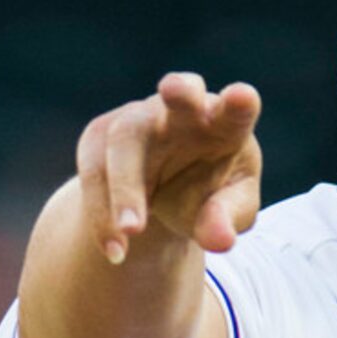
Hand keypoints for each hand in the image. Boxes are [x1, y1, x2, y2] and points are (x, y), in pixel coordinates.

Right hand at [76, 73, 262, 264]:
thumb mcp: (229, 213)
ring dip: (126, 188)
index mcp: (225, 126)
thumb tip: (220, 240)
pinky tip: (115, 249)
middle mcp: (182, 113)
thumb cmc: (209, 194)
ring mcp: (139, 119)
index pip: (236, 112)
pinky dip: (102, 212)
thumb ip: (227, 221)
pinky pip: (94, 170)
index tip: (243, 98)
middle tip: (174, 88)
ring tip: (131, 233)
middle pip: (180, 95)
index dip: (239, 104)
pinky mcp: (101, 137)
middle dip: (179, 91)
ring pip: (125, 139)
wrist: (164, 195)